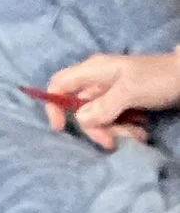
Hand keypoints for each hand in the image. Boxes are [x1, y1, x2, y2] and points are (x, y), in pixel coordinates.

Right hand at [38, 50, 179, 146]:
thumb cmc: (157, 78)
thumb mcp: (130, 92)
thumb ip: (104, 105)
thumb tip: (79, 119)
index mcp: (93, 70)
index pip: (60, 84)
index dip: (55, 104)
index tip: (61, 128)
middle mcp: (97, 81)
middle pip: (82, 108)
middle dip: (97, 128)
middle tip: (114, 142)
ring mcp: (111, 92)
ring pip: (100, 118)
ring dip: (116, 131)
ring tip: (138, 135)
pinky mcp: (124, 102)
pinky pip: (115, 120)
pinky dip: (126, 129)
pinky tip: (141, 131)